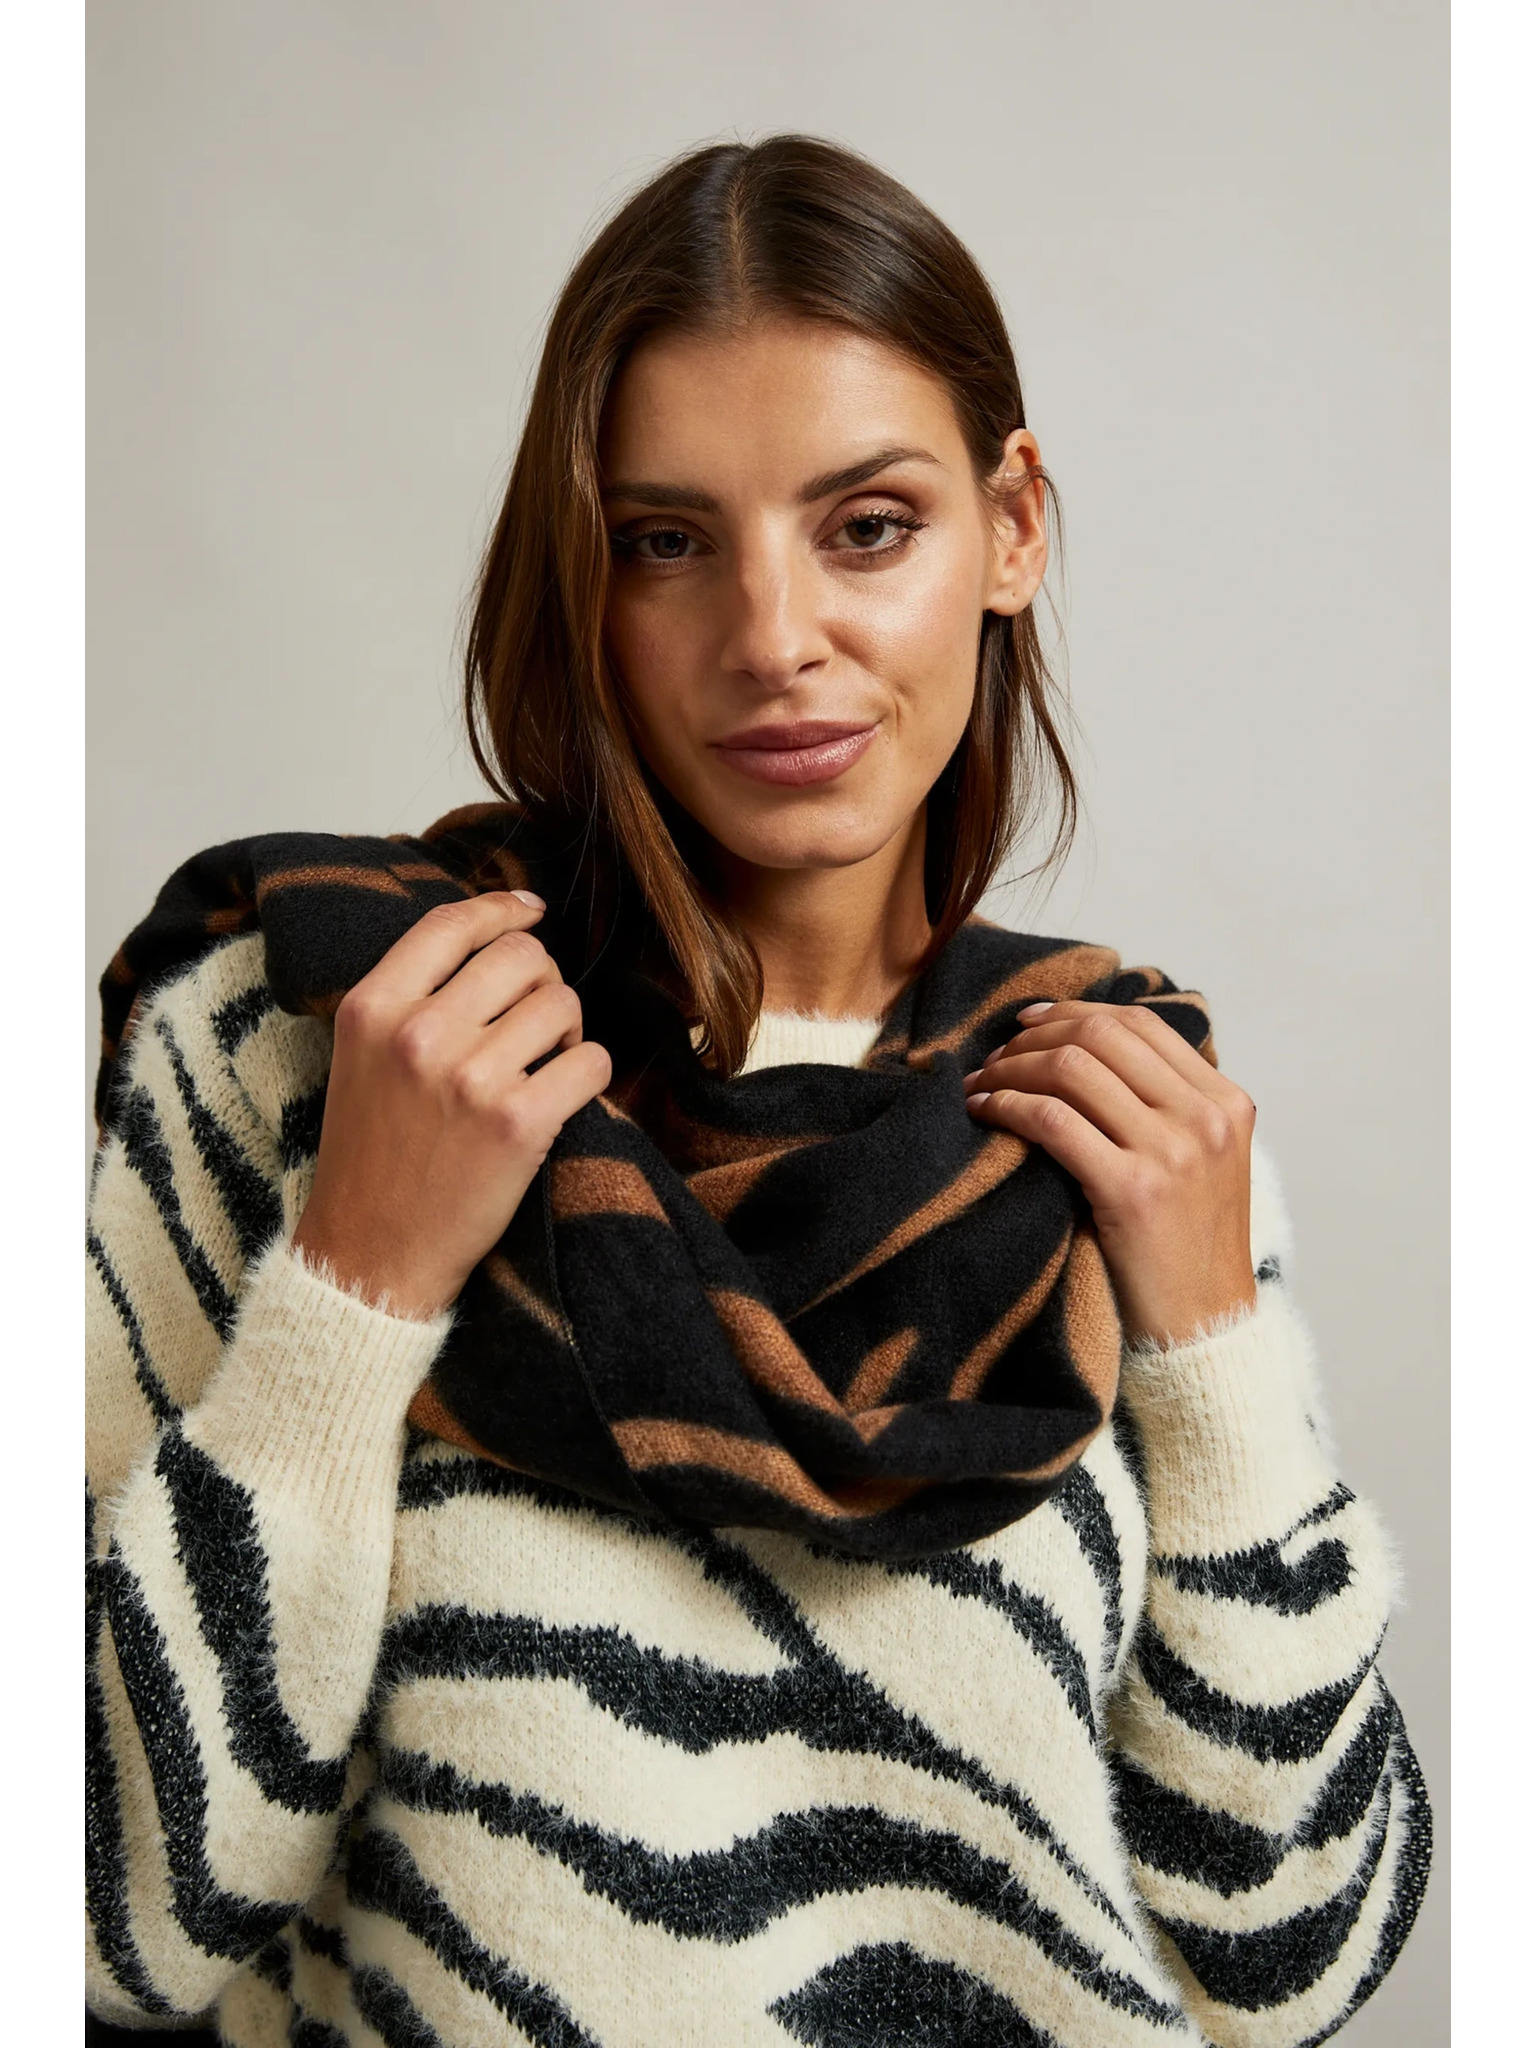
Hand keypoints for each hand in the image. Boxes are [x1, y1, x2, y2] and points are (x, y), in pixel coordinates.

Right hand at [292, 891, 611, 1320]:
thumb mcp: (362, 1056)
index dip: (501, 909)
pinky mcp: (518, 1123)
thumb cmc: (373, 1153)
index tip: (531, 911)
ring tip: (543, 1065)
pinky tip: (562, 1096)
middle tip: (533, 1022)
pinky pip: (591, 1061)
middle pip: (521, 956)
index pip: (451, 925)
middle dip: (542, 981)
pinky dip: (589, 1075)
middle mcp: (418, 1033)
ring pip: (563, 1004)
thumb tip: (495, 932)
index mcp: (372, 1008)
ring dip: (566, 1031)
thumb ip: (411, 995)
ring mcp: (469, 1078)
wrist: (371, 1253)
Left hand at [963, 1000, 1256, 1346]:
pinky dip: (1007, 1106)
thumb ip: (1169, 1106)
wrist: (1206, 1331)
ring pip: (1071, 1070)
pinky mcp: (1133, 1190)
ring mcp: (1173, 1153)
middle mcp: (1205, 1118)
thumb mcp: (1204, 1163)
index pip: (1141, 1023)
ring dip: (1011, 1068)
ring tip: (981, 1085)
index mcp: (1226, 1103)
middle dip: (1035, 1037)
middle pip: (1103, 1036)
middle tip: (995, 1056)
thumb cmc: (1187, 1249)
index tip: (1030, 1022)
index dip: (1076, 1012)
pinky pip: (1052, 1119)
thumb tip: (1091, 1048)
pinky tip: (984, 1113)